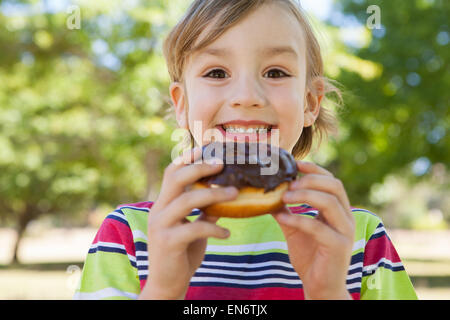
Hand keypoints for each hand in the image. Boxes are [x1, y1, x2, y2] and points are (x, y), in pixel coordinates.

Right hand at [139, 147, 237, 299]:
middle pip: (176, 177)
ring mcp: (161, 225)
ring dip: (214, 195)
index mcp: (164, 204)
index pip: (172, 172)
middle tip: (222, 163)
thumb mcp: (194, 229)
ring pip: (187, 199)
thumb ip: (206, 212)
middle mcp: (158, 210)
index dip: (188, 158)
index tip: (208, 148)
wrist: (166, 284)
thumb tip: (226, 196)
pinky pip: (195, 227)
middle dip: (200, 167)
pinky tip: (227, 233)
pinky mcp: (168, 242)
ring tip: (235, 194)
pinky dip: (214, 228)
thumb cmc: (181, 253)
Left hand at [271, 161, 354, 299]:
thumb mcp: (295, 228)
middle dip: (310, 180)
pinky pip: (318, 227)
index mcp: (339, 211)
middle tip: (289, 183)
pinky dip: (298, 219)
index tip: (295, 163)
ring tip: (284, 196)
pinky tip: (281, 217)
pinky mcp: (339, 246)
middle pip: (334, 186)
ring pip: (329, 202)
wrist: (320, 286)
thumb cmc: (310, 256)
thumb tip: (268, 194)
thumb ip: (286, 210)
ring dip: (304, 195)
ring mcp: (345, 232)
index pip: (332, 181)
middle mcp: (346, 218)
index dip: (315, 170)